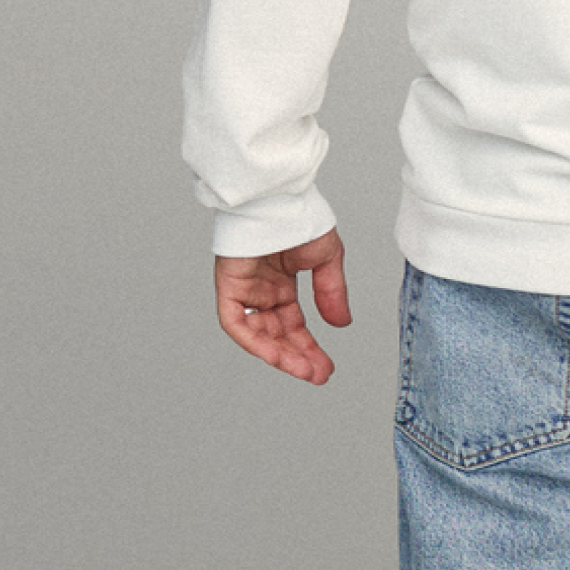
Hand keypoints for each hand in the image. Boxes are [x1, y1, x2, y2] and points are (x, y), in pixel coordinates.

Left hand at [214, 227, 350, 383]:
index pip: (293, 325)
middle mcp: (261, 290)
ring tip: (304, 370)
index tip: (326, 368)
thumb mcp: (327, 259)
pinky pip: (235, 321)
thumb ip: (331, 292)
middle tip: (318, 375)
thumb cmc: (298, 216)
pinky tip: (276, 355)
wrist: (278, 194)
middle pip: (276, 334)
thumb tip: (341, 324)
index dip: (309, 348)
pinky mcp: (228, 284)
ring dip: (279, 355)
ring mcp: (244, 289)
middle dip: (297, 357)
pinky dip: (254, 340)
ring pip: (257, 333)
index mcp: (280, 284)